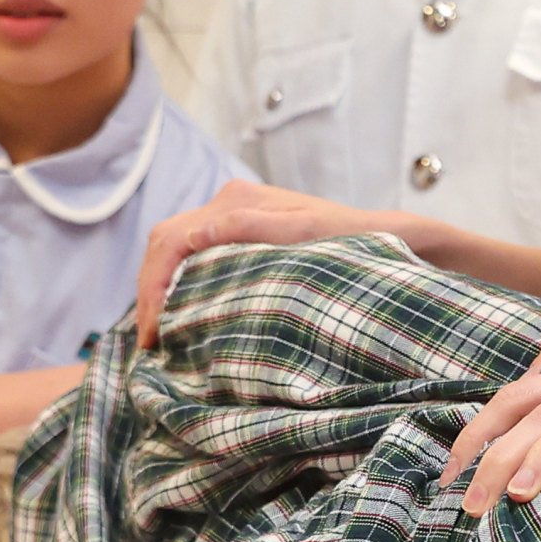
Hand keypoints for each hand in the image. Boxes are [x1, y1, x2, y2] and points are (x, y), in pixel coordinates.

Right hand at [134, 180, 414, 344]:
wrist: (391, 237)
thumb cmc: (355, 243)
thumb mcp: (307, 238)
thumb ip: (251, 229)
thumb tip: (194, 234)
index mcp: (237, 201)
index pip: (171, 240)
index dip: (154, 287)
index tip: (154, 333)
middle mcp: (229, 200)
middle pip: (164, 241)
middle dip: (149, 290)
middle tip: (149, 341)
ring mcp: (234, 214)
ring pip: (173, 247)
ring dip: (159, 287)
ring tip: (158, 334)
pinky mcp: (242, 231)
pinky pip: (193, 254)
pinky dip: (177, 282)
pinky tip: (178, 313)